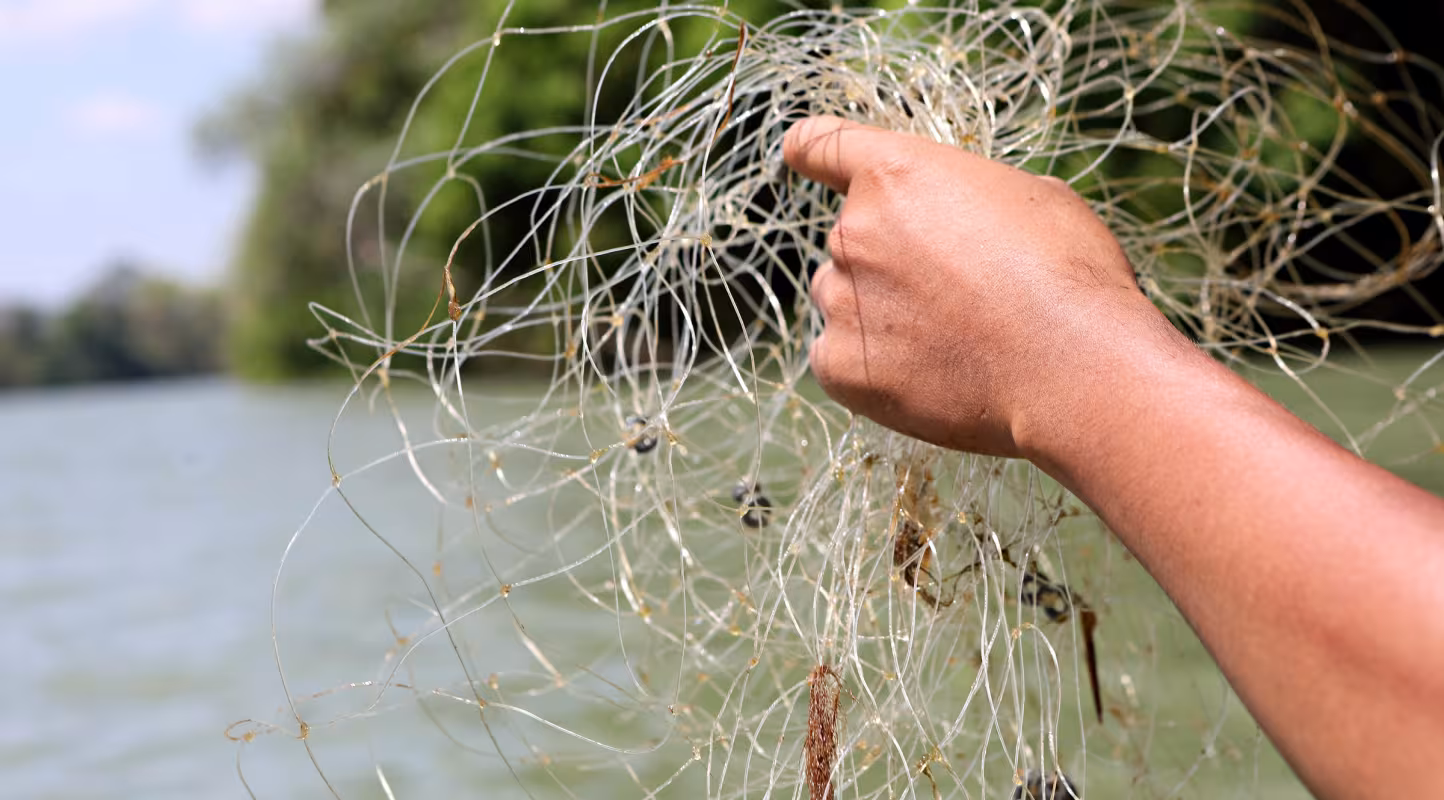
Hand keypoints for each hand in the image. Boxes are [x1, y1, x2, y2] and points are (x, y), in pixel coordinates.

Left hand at [784, 115, 1169, 456]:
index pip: (823, 144)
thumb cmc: (1068, 277)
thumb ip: (969, 198)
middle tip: (956, 294)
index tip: (800, 153)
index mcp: (896, 174)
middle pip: (850, 241)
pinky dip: (871, 368)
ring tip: (950, 339)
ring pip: (843, 300)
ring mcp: (842, 300)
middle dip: (889, 260)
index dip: (812, 149)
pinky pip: (838, 358)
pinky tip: (928, 375)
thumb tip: (964, 220)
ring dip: (877, 313)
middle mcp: (854, 231)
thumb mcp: (1032, 200)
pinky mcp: (839, 364)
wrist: (1073, 367)